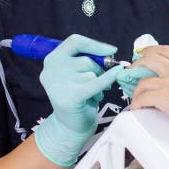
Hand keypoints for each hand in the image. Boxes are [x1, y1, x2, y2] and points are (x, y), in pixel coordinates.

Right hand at [34, 34, 123, 166]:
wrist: (69, 126)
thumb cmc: (77, 96)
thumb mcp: (76, 73)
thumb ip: (86, 60)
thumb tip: (110, 52)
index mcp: (52, 59)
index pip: (75, 42)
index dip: (94, 45)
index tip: (111, 50)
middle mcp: (51, 69)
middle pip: (86, 60)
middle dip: (98, 71)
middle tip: (98, 84)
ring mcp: (59, 84)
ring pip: (91, 73)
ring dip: (99, 84)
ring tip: (92, 94)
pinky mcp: (70, 97)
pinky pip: (95, 83)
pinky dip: (108, 78)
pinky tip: (117, 74)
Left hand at [129, 46, 168, 137]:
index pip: (167, 51)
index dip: (153, 50)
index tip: (144, 52)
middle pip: (151, 59)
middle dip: (138, 62)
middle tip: (132, 69)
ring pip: (144, 81)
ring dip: (137, 90)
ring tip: (136, 97)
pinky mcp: (163, 98)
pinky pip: (143, 98)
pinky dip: (137, 103)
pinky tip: (137, 108)